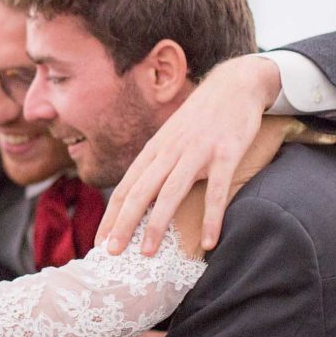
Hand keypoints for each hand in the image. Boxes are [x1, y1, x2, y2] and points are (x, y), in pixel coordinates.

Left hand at [97, 52, 284, 256]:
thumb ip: (157, 164)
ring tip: (147, 253)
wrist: (236, 83)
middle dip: (124, 223)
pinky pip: (216, 190)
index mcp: (155, 149)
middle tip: (112, 253)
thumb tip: (139, 198)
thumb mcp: (171, 137)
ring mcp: (197, 151)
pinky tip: (208, 242)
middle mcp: (171, 150)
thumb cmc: (202, 117)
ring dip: (157, 224)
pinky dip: (212, 217)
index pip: (126, 187)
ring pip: (171, 192)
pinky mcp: (225, 153)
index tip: (99, 243)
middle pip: (141, 191)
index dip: (111, 216)